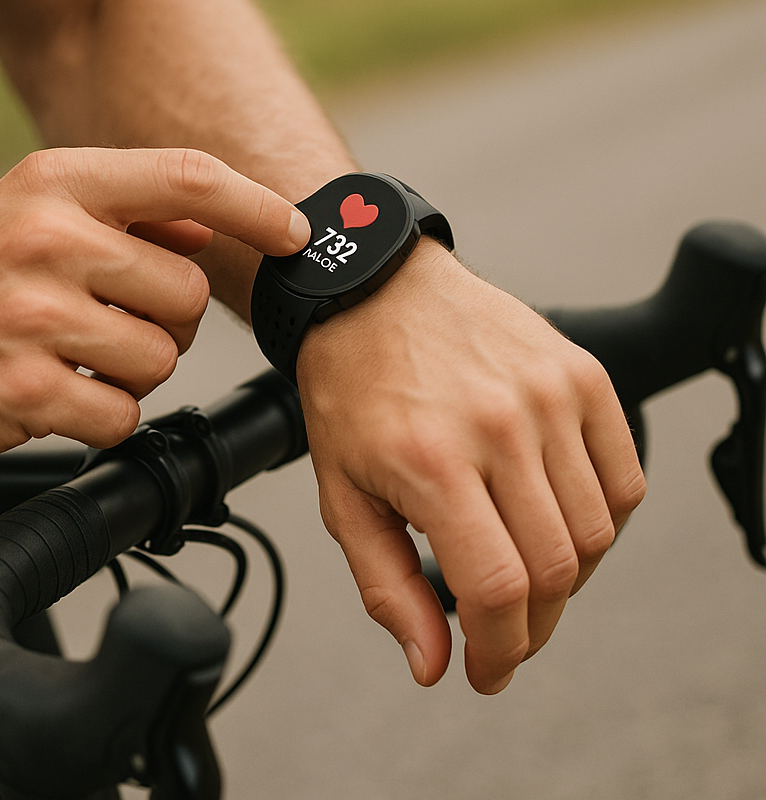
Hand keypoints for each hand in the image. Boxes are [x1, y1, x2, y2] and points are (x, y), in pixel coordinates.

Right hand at [0, 148, 308, 463]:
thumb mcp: (23, 211)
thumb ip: (121, 213)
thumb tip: (207, 227)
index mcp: (54, 183)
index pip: (188, 179)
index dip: (257, 207)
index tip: (295, 233)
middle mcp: (46, 238)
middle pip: (186, 288)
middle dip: (165, 318)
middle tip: (109, 321)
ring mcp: (33, 316)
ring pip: (161, 358)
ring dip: (131, 370)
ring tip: (71, 356)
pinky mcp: (23, 391)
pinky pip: (121, 413)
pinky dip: (101, 414)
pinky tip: (54, 394)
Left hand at [297, 237, 644, 694]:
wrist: (375, 294)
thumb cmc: (352, 388)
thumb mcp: (342, 493)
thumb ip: (387, 584)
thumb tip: (432, 662)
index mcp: (432, 460)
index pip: (499, 588)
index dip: (499, 651)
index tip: (486, 670)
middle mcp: (500, 425)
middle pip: (556, 570)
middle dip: (531, 628)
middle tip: (503, 634)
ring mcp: (549, 396)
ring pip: (597, 533)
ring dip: (567, 579)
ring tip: (523, 573)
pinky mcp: (581, 376)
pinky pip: (623, 479)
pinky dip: (602, 521)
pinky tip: (557, 522)